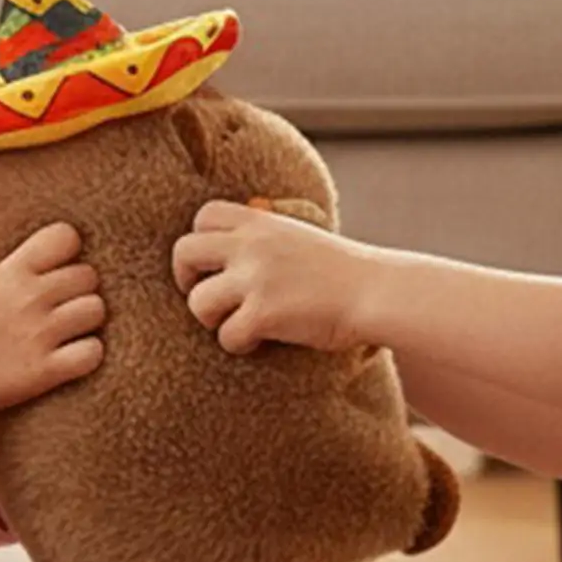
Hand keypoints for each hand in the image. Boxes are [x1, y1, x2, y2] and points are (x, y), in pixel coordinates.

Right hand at [0, 222, 104, 420]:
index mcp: (10, 270)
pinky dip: (88, 355)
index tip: (58, 269)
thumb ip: (15, 257)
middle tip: (63, 306)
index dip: (69, 252)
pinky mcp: (44, 370)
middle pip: (88, 275)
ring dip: (88, 322)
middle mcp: (26, 297)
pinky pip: (93, 352)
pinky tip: (72, 356)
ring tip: (68, 331)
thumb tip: (56, 237)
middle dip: (80, 290)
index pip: (65, 236)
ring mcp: (37, 334)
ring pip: (96, 310)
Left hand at [172, 200, 380, 354]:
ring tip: (242, 325)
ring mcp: (256, 278)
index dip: (199, 244)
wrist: (377, 292)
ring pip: (198, 302)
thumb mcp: (300, 238)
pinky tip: (261, 342)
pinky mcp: (263, 313)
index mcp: (261, 221)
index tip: (212, 267)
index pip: (203, 216)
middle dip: (187, 281)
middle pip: (184, 252)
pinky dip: (239, 345)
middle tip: (209, 301)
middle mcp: (252, 244)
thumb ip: (266, 239)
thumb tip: (233, 250)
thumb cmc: (344, 272)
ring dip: (214, 320)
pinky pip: (226, 336)